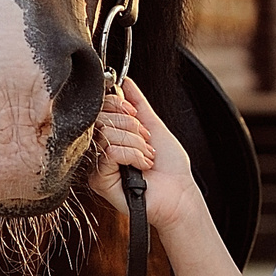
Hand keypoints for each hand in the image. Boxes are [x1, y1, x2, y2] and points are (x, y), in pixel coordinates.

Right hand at [90, 78, 202, 234]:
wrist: (179, 194)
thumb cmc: (169, 166)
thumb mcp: (154, 126)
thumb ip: (138, 104)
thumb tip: (126, 81)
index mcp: (110, 135)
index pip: (101, 107)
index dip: (121, 106)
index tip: (137, 117)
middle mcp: (100, 148)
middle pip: (103, 118)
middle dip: (133, 127)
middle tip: (147, 142)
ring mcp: (97, 164)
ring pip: (107, 134)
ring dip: (137, 144)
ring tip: (147, 157)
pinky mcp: (98, 179)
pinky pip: (111, 152)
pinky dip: (133, 156)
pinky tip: (142, 167)